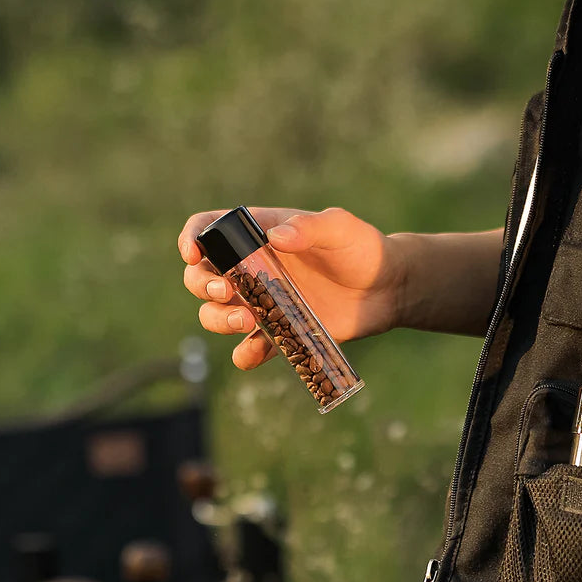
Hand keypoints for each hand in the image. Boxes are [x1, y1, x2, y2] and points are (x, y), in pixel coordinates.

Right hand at [179, 206, 404, 369]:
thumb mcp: (340, 228)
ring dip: (218, 320)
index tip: (194, 253)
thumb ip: (309, 227)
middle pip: (201, 276)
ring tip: (247, 321)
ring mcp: (261, 302)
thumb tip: (275, 236)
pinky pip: (248, 349)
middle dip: (201, 286)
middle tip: (227, 293)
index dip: (192, 238)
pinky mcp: (278, 332)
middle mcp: (251, 268)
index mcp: (258, 234)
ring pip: (216, 314)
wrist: (388, 288)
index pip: (209, 228)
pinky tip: (256, 352)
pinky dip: (246, 354)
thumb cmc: (362, 248)